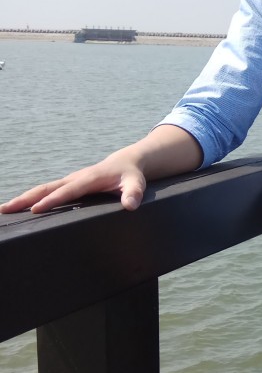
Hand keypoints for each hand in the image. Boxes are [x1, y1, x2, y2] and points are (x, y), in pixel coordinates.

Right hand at [0, 126, 201, 215]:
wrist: (127, 162)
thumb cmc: (131, 175)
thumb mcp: (137, 183)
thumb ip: (134, 193)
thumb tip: (131, 205)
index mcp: (89, 178)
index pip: (68, 191)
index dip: (53, 200)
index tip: (36, 209)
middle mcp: (75, 178)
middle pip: (47, 188)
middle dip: (26, 198)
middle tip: (6, 209)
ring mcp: (69, 181)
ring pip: (43, 189)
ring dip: (24, 199)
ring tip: (5, 210)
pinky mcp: (68, 185)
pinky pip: (47, 192)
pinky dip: (32, 199)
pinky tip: (21, 208)